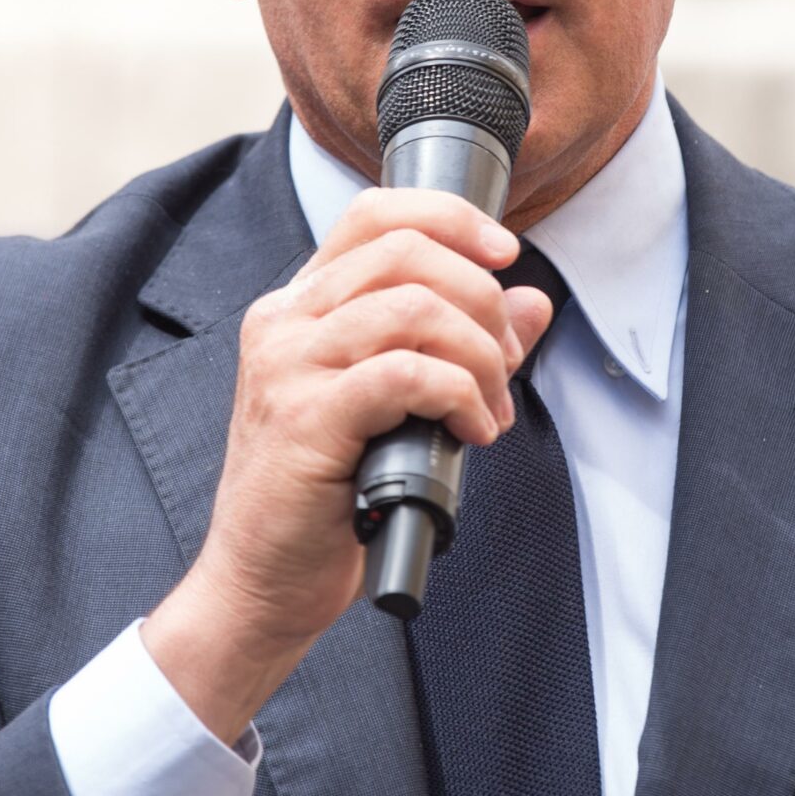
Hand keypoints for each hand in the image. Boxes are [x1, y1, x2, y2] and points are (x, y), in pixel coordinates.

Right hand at [141, 189, 556, 743]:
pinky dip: (458, 394)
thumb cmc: (326, 499)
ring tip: (490, 406)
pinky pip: (405, 373)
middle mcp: (285, 322)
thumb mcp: (399, 406)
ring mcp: (287, 366)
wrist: (263, 581)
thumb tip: (531, 304)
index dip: (451, 219)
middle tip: (504, 362)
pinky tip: (472, 431)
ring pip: (412, 307)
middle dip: (481, 298)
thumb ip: (460, 346)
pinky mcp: (304, 417)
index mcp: (300, 307)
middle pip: (404, 252)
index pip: (374, 214)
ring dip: (477, 355)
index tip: (506, 256)